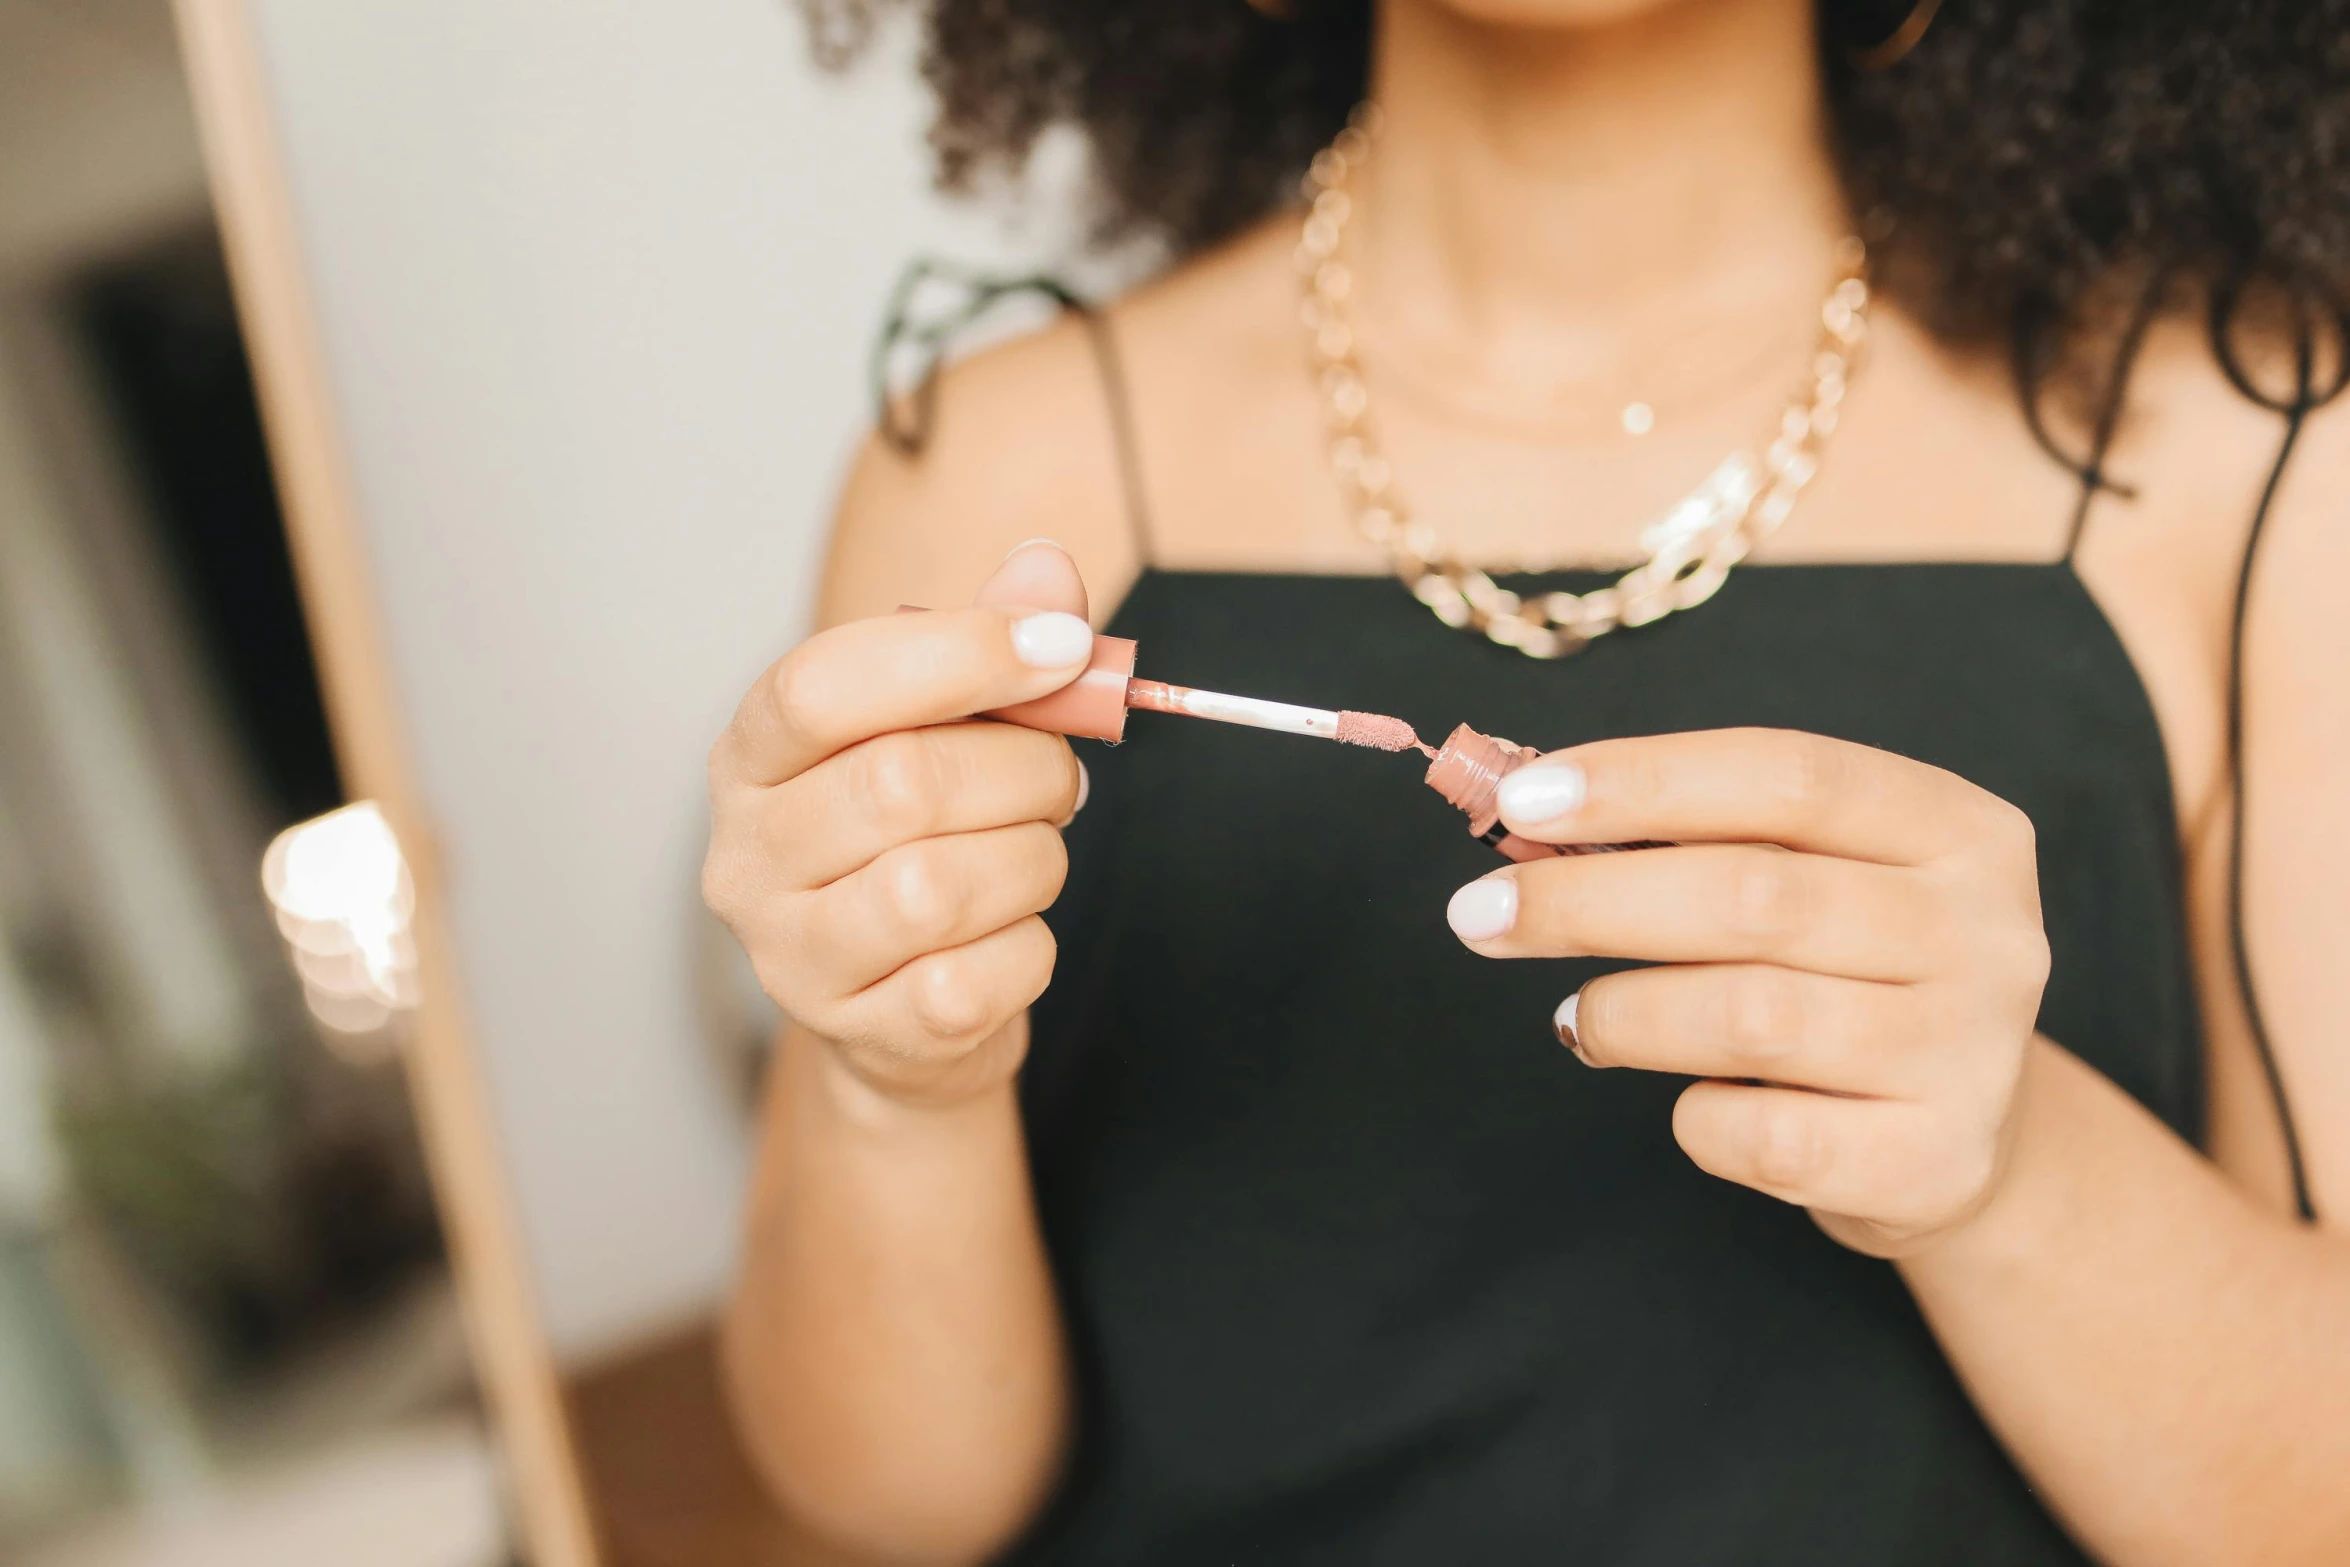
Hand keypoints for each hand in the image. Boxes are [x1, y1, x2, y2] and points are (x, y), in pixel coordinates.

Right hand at [703, 542, 1092, 1106]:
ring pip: (938, 889)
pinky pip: (975, 981)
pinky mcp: (856, 1034)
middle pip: (900, 783)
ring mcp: (790, 957)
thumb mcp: (942, 727)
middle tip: (1061, 778)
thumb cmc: (920, 841)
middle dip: (1024, 771)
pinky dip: (1027, 949)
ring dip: (1032, 861)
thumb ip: (989, 643)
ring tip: (1033, 853)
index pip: (821, 684)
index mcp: (751, 756)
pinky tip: (1012, 933)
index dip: (956, 653)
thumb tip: (1046, 575)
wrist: (906, 1013)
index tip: (1060, 646)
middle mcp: (746, 857)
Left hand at [1442, 729, 2049, 1256]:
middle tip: (1477, 915)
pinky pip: (1766, 1133)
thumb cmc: (1848, 982)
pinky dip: (1694, 1117)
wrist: (1958, 1140)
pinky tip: (1687, 1101)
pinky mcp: (1934, 1162)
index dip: (1645, 782)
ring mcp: (1969, 1052)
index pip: (1788, 774)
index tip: (1524, 803)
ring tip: (1581, 1019)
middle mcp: (1985, 932)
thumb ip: (1694, 843)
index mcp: (1959, 828)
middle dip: (1589, 900)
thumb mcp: (1809, 884)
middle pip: (1753, 895)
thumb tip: (1531, 818)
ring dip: (1625, 1013)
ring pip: (1750, 1015)